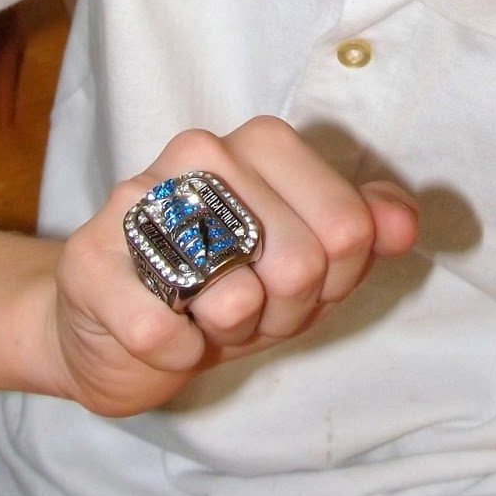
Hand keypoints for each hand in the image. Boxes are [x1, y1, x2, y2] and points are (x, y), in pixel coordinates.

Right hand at [41, 117, 418, 416]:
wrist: (113, 329)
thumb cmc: (224, 285)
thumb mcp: (309, 257)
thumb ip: (365, 228)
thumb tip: (404, 223)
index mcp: (263, 142)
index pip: (349, 226)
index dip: (335, 278)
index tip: (296, 280)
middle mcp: (200, 152)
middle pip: (300, 264)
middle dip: (283, 311)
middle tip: (247, 304)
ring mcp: (137, 200)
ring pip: (236, 297)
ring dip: (229, 332)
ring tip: (204, 313)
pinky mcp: (91, 260)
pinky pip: (165, 332)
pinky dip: (176, 354)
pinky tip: (165, 334)